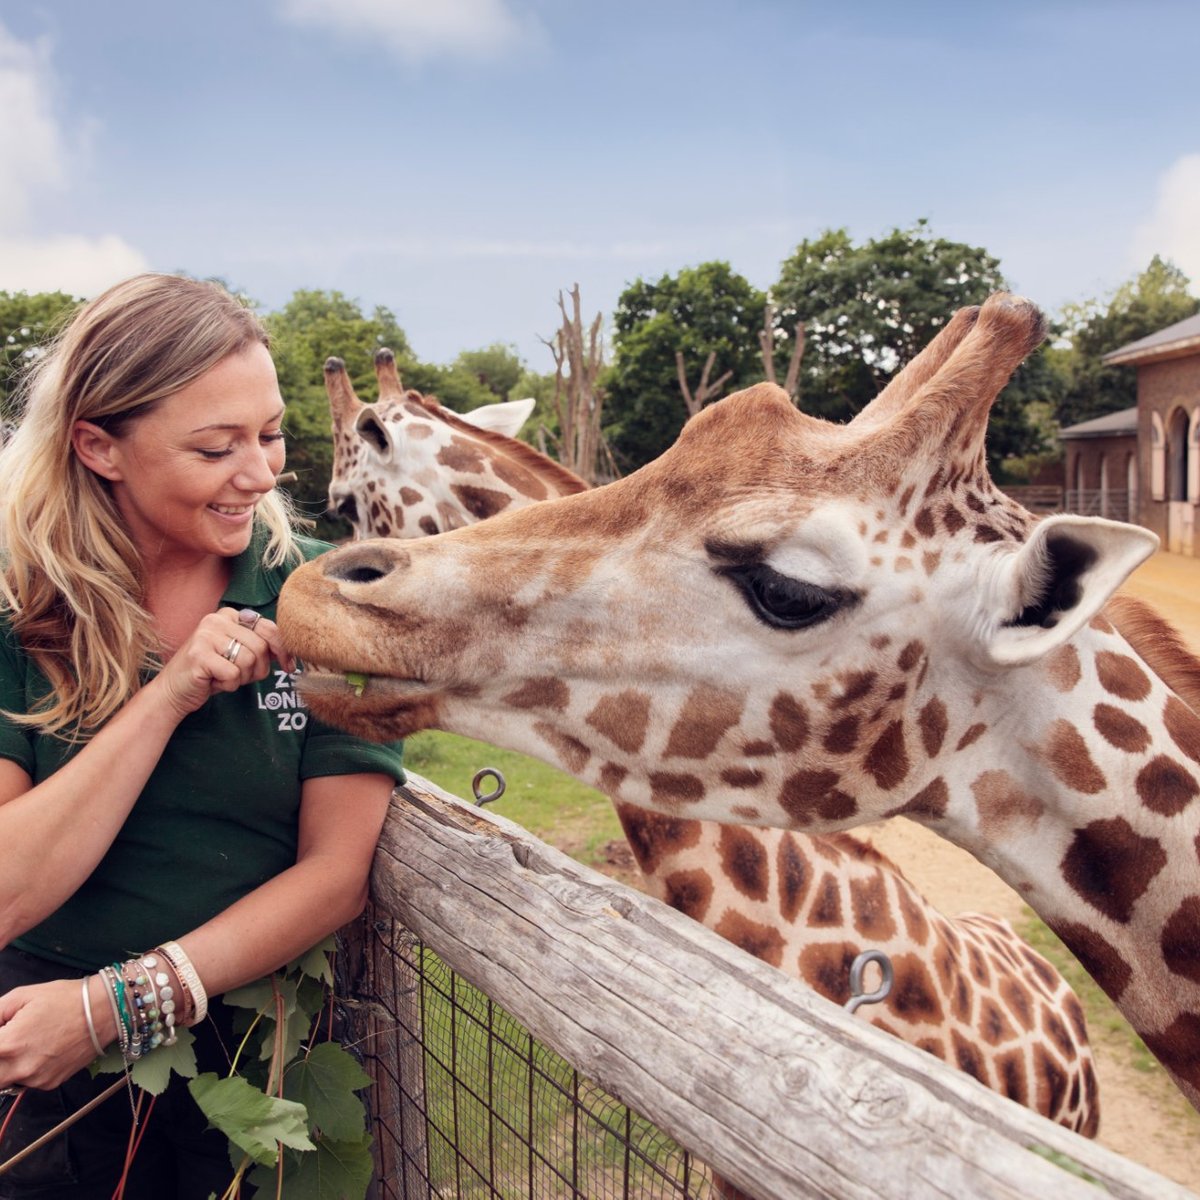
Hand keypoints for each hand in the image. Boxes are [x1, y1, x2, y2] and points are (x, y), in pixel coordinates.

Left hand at [0, 977, 107, 1090]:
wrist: (105, 1010)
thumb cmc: (65, 998)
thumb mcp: (22, 996)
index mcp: (7, 1044)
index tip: (1, 1035)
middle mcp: (19, 1068)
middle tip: (8, 1042)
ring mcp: (35, 1079)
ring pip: (5, 1081)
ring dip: (6, 1066)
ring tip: (26, 1042)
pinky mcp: (50, 1084)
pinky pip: (26, 1082)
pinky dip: (26, 1069)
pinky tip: (41, 1049)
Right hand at [152, 607, 296, 719]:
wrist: (174, 691)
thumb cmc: (211, 673)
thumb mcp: (239, 654)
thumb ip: (260, 646)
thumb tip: (291, 650)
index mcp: (229, 616)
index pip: (268, 627)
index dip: (282, 649)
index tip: (289, 666)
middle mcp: (216, 620)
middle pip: (260, 647)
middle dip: (257, 669)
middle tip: (240, 676)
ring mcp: (205, 636)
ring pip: (248, 661)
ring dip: (241, 678)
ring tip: (223, 677)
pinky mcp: (199, 655)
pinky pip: (233, 674)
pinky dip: (228, 685)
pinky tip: (213, 682)